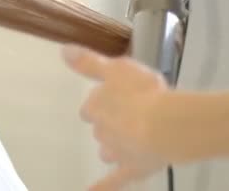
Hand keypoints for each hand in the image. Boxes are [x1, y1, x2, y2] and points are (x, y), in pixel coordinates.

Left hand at [62, 45, 172, 190]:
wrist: (166, 126)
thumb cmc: (143, 93)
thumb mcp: (115, 67)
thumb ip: (88, 62)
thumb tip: (63, 51)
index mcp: (96, 106)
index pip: (92, 105)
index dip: (104, 101)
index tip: (117, 97)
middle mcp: (100, 129)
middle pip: (101, 126)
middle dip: (113, 121)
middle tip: (133, 114)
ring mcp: (115, 151)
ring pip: (107, 149)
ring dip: (114, 145)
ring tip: (129, 139)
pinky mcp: (130, 169)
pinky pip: (112, 181)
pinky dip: (101, 188)